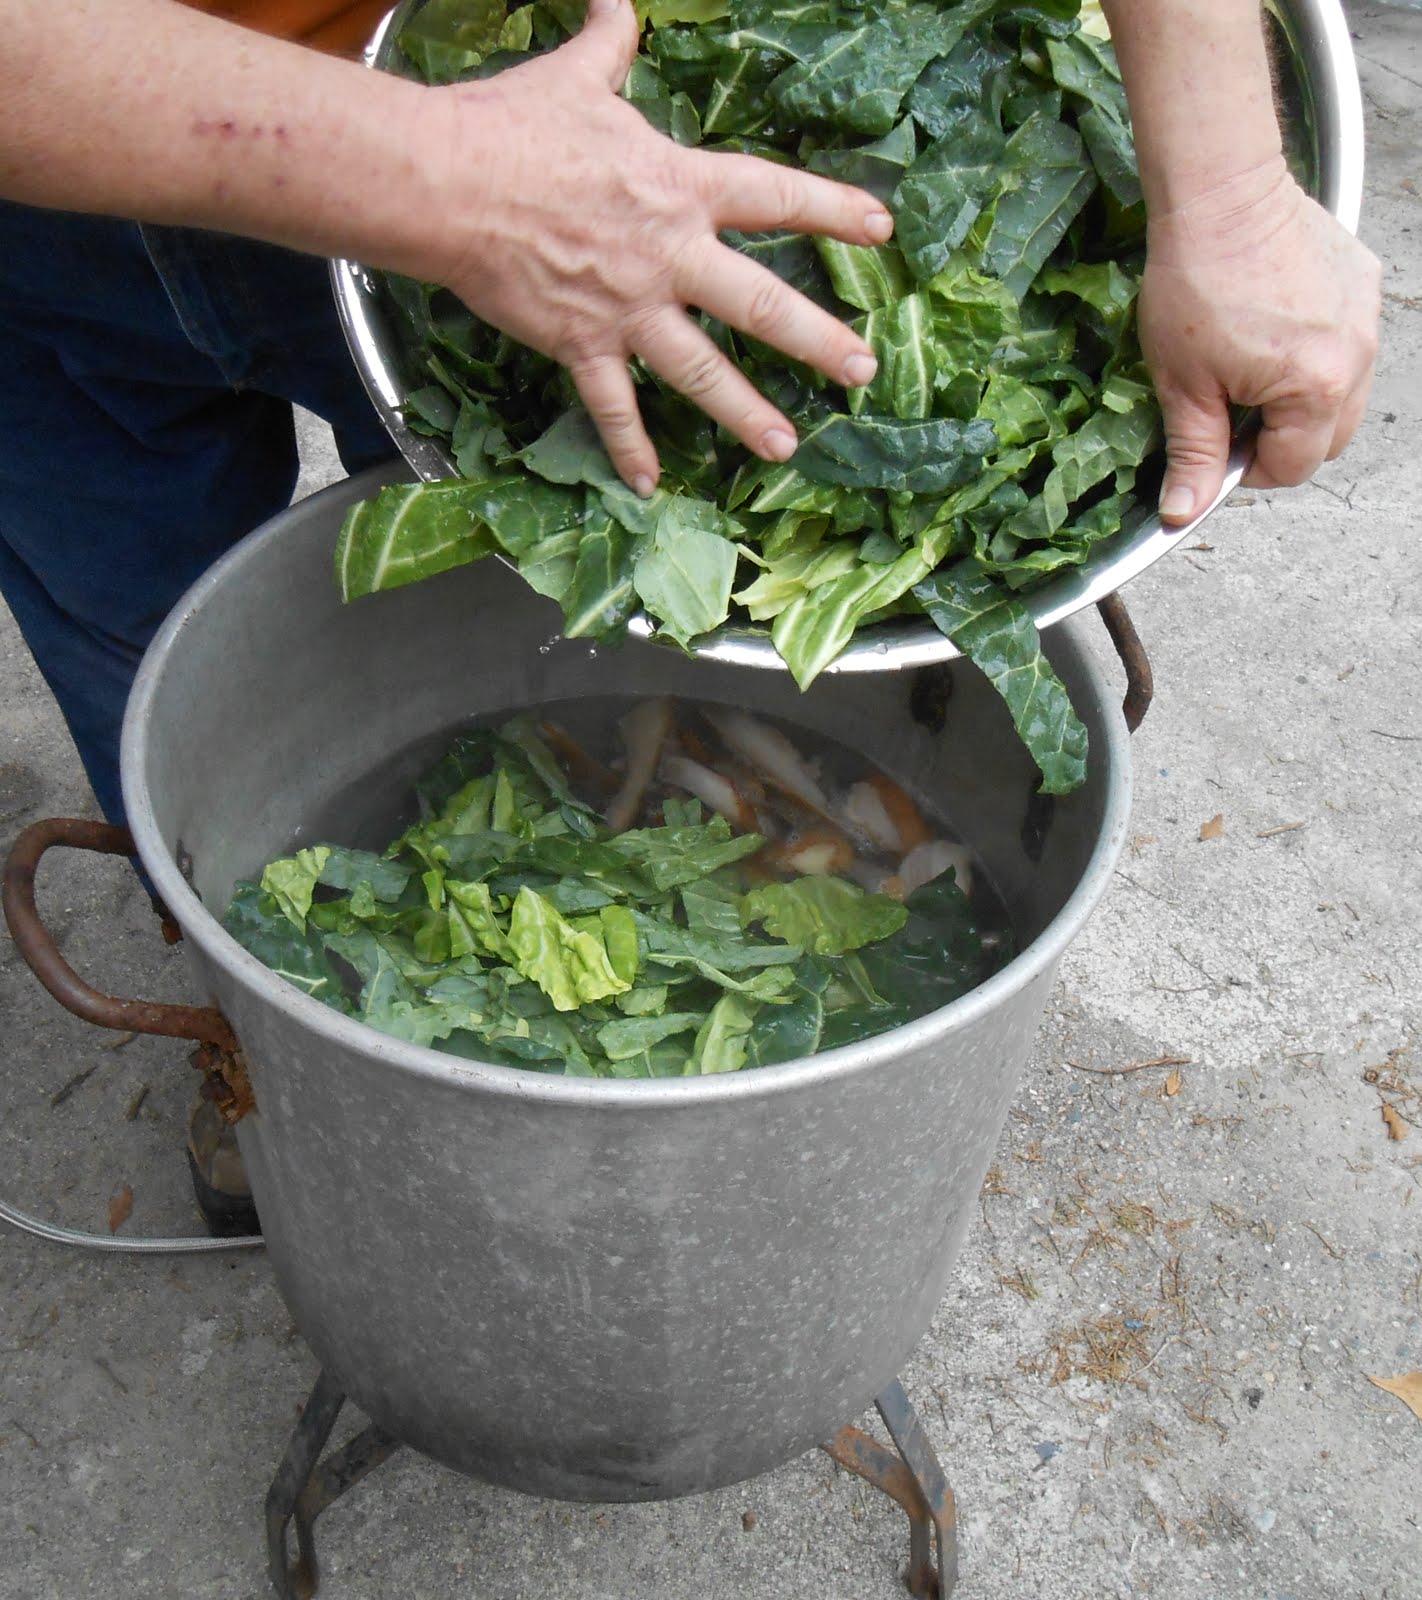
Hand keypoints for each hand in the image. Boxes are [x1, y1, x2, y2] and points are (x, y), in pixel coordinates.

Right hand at [419, 0, 890, 493]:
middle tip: (862, 373)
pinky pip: (613, 406)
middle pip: (760, 304)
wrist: (450, 183)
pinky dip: (630, 447)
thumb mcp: (576, 76)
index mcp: (680, 187)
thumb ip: (611, 42)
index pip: (775, 196)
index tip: (881, 229)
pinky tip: (650, 484)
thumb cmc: (512, 126)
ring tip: (786, 446)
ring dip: (747, 412)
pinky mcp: (582, 344)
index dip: (833, 210)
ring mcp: (629, 307)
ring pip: (702, 371)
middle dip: (818, 341)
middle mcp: (669, 254)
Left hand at [1137, 158, 1379, 523]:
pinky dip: (1315, 355)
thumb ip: (1194, 453)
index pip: (1293, 467)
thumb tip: (1183, 512)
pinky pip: (1348, 344)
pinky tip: (1271, 332)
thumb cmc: (1196, 283)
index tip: (1217, 447)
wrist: (1220, 195)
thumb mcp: (1183, 385)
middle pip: (1329, 438)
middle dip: (1281, 441)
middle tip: (1231, 415)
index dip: (1248, 470)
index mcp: (1317, 388)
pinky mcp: (1364, 284)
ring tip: (1249, 372)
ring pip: (1344, 394)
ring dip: (1301, 401)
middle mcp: (1358, 355)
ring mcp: (1367, 317)